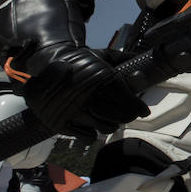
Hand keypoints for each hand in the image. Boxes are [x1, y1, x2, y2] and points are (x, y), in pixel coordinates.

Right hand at [21, 42, 150, 138]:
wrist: (44, 67)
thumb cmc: (79, 62)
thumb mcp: (101, 55)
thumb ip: (122, 59)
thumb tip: (146, 59)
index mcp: (103, 79)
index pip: (129, 102)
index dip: (138, 108)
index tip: (144, 111)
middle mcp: (90, 96)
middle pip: (120, 117)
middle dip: (127, 116)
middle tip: (129, 114)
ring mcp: (74, 111)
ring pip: (105, 127)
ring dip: (112, 124)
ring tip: (113, 119)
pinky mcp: (61, 122)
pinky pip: (87, 136)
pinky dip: (94, 134)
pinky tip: (95, 125)